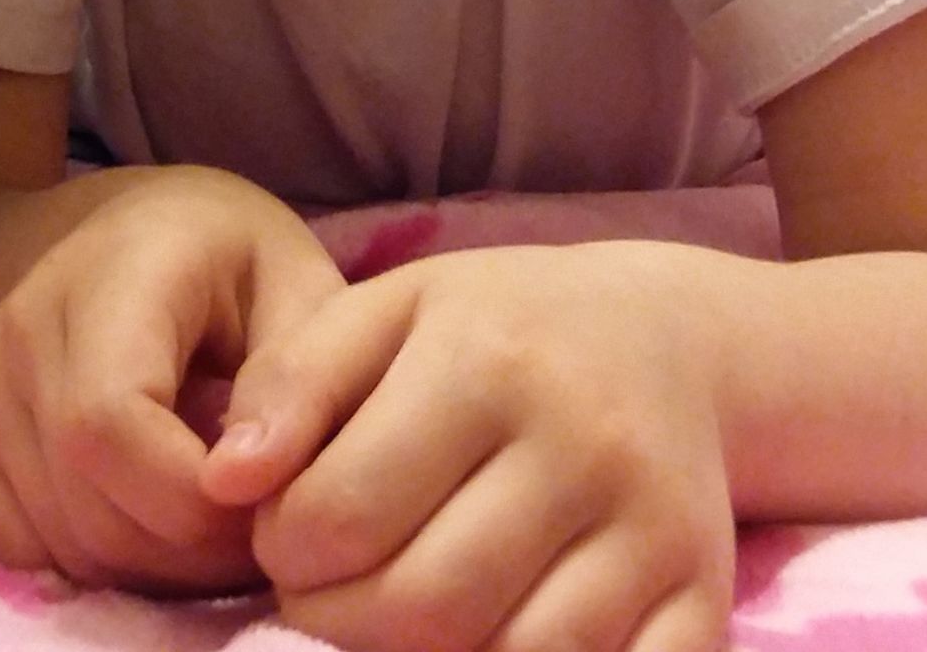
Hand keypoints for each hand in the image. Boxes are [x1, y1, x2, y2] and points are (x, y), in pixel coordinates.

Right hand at [0, 166, 342, 593]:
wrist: (144, 233)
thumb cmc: (239, 267)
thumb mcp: (304, 293)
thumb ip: (297, 385)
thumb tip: (246, 482)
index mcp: (116, 271)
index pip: (108, 424)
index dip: (192, 502)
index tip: (262, 500)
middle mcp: (24, 320)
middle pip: (86, 501)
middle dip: (186, 548)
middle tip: (249, 520)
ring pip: (58, 537)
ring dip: (149, 563)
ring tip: (206, 508)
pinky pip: (17, 546)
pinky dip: (90, 559)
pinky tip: (140, 507)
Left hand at [204, 243, 735, 651]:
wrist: (667, 337)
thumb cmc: (496, 323)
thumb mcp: (388, 308)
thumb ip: (295, 382)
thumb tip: (224, 480)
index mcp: (486, 361)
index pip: (345, 510)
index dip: (284, 547)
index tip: (280, 538)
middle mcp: (579, 444)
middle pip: (423, 604)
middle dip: (337, 620)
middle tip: (319, 594)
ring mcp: (651, 530)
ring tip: (388, 617)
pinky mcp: (702, 597)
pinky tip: (477, 649)